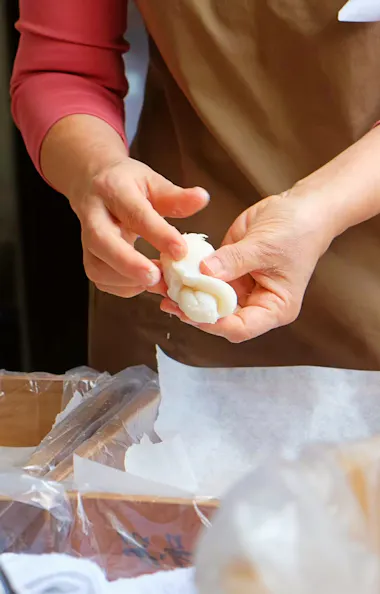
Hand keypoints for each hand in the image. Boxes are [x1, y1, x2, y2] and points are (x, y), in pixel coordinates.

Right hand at [69, 158, 208, 296]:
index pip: (135, 213)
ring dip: (129, 280)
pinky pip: (101, 280)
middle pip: (103, 241)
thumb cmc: (127, 184)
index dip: (158, 233)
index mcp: (113, 190)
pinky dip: (125, 288)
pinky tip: (145, 285)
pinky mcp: (88, 259)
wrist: (91, 183)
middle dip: (129, 263)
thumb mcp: (152, 182)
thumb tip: (202, 199)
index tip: (180, 251)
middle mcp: (94, 215)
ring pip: (98, 267)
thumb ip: (176, 196)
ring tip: (159, 282)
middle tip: (156, 278)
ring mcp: (86, 240)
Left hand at [160, 191, 334, 341]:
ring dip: (187, 294)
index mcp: (274, 308)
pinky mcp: (229, 270)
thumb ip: (233, 261)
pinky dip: (190, 276)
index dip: (213, 324)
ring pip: (209, 300)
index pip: (240, 327)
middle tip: (169, 301)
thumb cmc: (296, 230)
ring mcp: (241, 288)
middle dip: (194, 311)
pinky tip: (171, 272)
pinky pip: (207, 278)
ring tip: (162, 287)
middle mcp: (256, 303)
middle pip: (220, 318)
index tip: (190, 311)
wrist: (301, 207)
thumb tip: (203, 273)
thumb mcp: (265, 246)